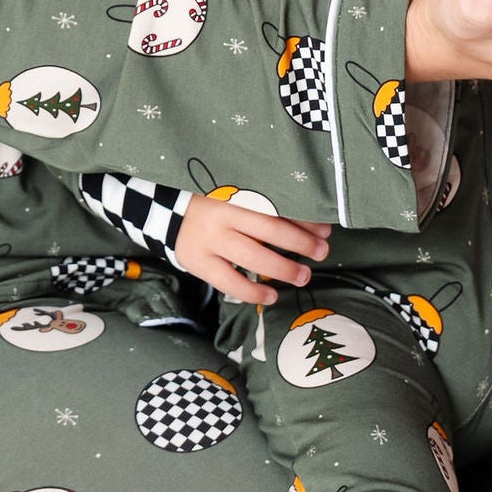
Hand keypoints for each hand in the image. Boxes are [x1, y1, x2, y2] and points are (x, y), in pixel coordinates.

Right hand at [173, 194, 330, 305]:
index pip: (275, 207)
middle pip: (268, 229)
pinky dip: (252, 292)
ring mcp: (210, 241)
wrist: (167, 214)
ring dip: (282, 268)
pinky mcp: (198, 263)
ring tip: (303, 276)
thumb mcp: (235, 197)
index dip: (301, 219)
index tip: (324, 228)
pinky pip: (229, 282)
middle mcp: (223, 216)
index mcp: (235, 194)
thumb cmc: (213, 206)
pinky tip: (271, 297)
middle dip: (300, 242)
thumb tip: (309, 225)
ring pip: (251, 257)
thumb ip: (263, 208)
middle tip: (322, 251)